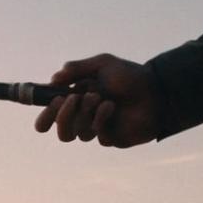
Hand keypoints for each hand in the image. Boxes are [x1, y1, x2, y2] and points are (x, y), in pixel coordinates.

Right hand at [33, 54, 160, 147]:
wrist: (156, 90)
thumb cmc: (130, 76)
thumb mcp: (103, 64)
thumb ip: (77, 68)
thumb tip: (54, 79)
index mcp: (77, 101)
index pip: (51, 116)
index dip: (45, 115)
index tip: (50, 101)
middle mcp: (85, 117)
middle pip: (60, 131)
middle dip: (60, 116)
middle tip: (70, 99)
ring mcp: (97, 129)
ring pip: (76, 134)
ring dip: (84, 113)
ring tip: (99, 97)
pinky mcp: (111, 138)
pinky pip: (97, 135)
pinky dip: (101, 118)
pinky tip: (112, 106)